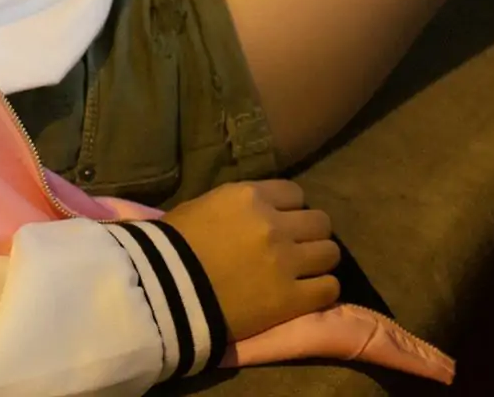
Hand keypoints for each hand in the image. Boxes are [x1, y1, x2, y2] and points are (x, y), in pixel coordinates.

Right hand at [160, 180, 340, 342]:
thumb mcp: (203, 207)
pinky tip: (307, 294)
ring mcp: (286, 262)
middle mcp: (275, 224)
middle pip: (320, 222)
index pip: (296, 193)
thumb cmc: (170, 247)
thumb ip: (238, 205)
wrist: (162, 293)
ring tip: (304, 273)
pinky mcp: (291, 299)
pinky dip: (321, 290)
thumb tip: (255, 211)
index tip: (282, 223)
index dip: (291, 209)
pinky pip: (329, 288)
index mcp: (251, 196)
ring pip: (331, 252)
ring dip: (319, 261)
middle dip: (310, 234)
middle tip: (296, 249)